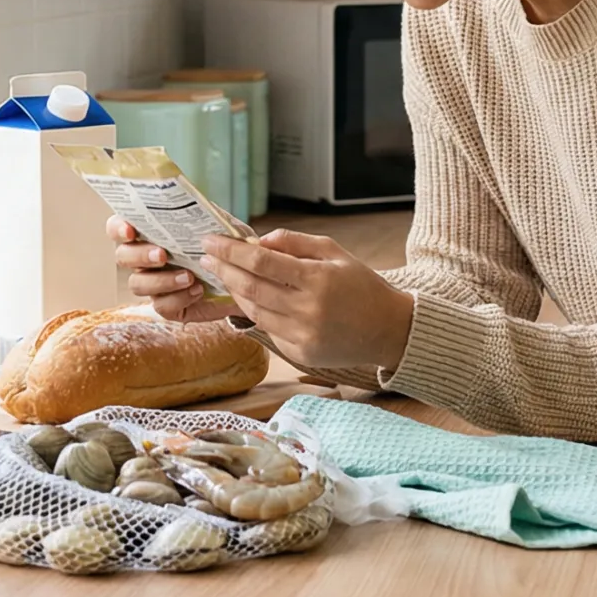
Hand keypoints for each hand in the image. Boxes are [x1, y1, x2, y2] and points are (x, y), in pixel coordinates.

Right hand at [106, 216, 234, 323]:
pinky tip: (198, 290)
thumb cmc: (222, 248)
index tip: (130, 231)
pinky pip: (161, 305)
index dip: (118, 229)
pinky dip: (179, 298)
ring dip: (161, 280)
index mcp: (150, 234)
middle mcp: (144, 259)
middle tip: (162, 255)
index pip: (118, 228)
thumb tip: (199, 206)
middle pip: (123, 257)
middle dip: (140, 255)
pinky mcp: (166, 306)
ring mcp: (153, 284)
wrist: (243, 279)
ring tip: (188, 276)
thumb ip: (205, 215)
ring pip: (137, 284)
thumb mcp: (218, 226)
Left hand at [200, 229, 415, 374]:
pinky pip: (268, 329)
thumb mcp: (335, 252)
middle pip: (251, 288)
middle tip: (208, 256)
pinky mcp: (300, 354)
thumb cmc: (362, 285)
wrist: (387, 329)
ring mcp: (303, 336)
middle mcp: (308, 310)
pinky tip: (248, 297)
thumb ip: (295, 242)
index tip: (211, 241)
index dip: (231, 251)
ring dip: (234, 291)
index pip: (262, 262)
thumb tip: (260, 241)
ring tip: (224, 274)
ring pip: (254, 311)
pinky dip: (254, 311)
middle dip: (224, 270)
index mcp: (317, 279)